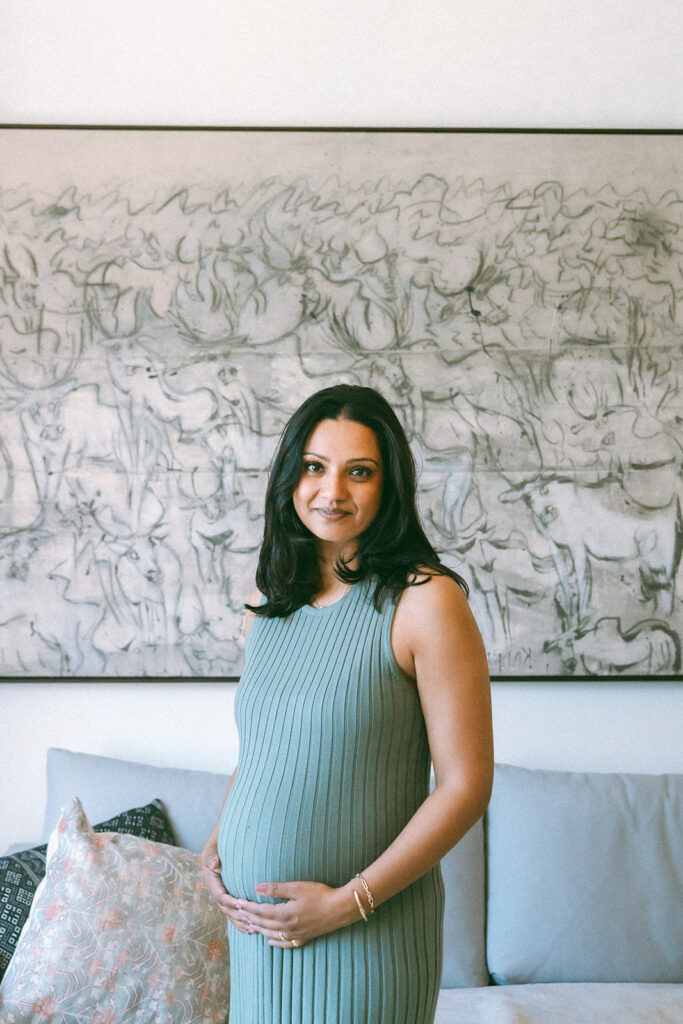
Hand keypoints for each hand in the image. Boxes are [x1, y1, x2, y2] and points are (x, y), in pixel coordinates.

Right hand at [200, 832, 253, 935]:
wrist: (221, 838)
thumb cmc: (219, 840)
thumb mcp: (213, 845)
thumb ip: (212, 854)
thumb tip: (214, 864)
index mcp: (211, 878)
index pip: (220, 895)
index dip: (230, 901)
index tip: (242, 904)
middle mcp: (215, 888)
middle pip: (226, 908)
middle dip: (238, 916)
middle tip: (252, 922)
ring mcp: (221, 892)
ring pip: (229, 913)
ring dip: (241, 922)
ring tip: (254, 929)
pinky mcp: (228, 894)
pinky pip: (233, 911)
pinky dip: (240, 921)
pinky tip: (251, 929)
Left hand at [236, 879, 359, 948]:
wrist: (340, 908)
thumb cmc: (320, 894)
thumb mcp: (297, 887)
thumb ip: (276, 888)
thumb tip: (256, 887)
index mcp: (284, 914)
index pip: (260, 911)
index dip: (247, 907)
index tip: (237, 902)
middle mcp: (287, 927)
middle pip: (263, 924)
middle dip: (249, 917)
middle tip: (238, 912)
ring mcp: (295, 935)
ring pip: (271, 935)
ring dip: (258, 929)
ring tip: (249, 924)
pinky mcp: (304, 938)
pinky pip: (285, 944)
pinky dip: (275, 943)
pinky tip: (269, 941)